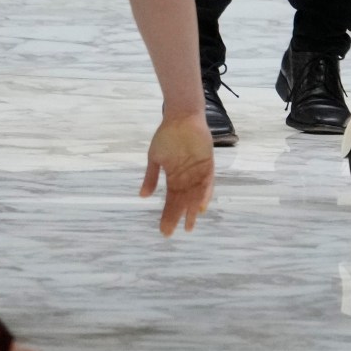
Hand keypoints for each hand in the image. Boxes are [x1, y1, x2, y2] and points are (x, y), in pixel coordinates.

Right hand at [141, 113, 214, 236]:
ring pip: (196, 195)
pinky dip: (205, 193)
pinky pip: (207, 181)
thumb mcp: (155, 157)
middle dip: (180, 216)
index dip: (168, 215)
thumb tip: (143, 196)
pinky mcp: (207, 163)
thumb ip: (151, 177)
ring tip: (190, 224)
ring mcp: (197, 171)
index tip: (163, 230)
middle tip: (178, 233)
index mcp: (174, 177)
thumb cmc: (167, 135)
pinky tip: (202, 205)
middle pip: (183, 201)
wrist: (181, 117)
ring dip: (194, 209)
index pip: (171, 200)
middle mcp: (187, 177)